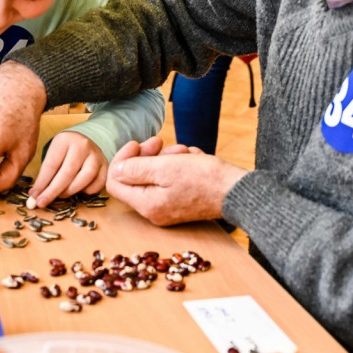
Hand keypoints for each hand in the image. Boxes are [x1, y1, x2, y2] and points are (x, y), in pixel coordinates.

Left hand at [30, 131, 106, 207]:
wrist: (85, 142)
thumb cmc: (65, 152)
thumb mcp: (53, 155)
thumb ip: (45, 174)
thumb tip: (35, 196)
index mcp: (65, 139)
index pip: (51, 164)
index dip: (42, 183)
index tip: (34, 196)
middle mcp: (82, 145)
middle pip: (67, 172)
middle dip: (53, 191)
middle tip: (42, 202)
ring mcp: (96, 155)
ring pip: (85, 178)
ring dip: (70, 191)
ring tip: (61, 195)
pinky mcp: (105, 166)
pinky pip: (97, 184)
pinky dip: (86, 191)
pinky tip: (78, 189)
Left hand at [105, 138, 247, 225]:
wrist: (236, 191)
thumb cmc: (203, 178)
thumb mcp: (165, 167)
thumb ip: (136, 169)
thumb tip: (116, 170)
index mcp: (146, 204)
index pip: (116, 182)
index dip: (122, 159)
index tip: (136, 143)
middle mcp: (154, 210)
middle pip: (135, 178)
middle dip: (146, 155)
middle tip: (159, 141)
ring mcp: (167, 208)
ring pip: (154, 176)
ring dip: (165, 158)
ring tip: (183, 151)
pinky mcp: (180, 202)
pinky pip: (169, 180)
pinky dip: (177, 165)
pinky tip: (191, 158)